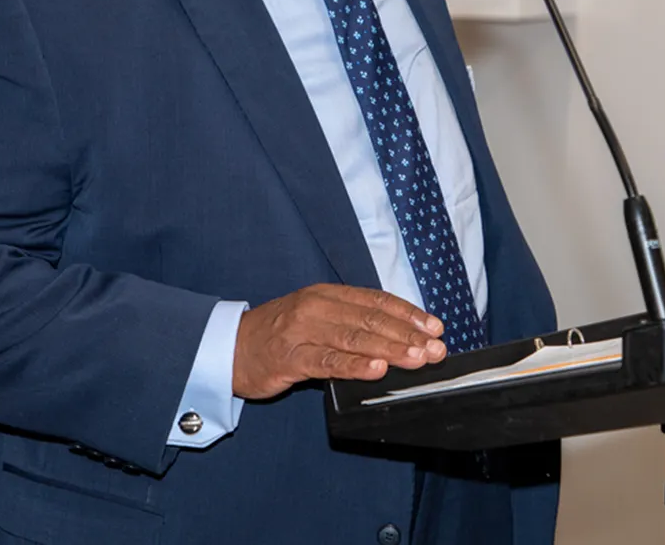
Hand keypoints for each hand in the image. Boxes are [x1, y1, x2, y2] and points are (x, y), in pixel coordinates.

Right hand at [232, 284, 447, 399]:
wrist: (228, 348)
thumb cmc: (280, 336)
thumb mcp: (316, 320)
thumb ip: (351, 324)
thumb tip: (399, 337)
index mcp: (327, 294)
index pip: (376, 301)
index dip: (408, 313)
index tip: (435, 327)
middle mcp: (317, 307)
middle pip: (370, 320)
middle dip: (407, 335)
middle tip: (436, 349)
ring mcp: (302, 331)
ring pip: (354, 338)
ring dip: (390, 349)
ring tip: (416, 359)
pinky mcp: (289, 357)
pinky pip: (327, 362)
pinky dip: (355, 366)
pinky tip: (377, 370)